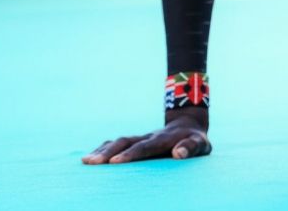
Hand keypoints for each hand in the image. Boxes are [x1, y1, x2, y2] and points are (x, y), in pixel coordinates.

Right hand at [81, 108, 210, 164]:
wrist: (189, 124)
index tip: (115, 162)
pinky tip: (90, 159)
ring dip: (102, 151)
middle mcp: (149, 136)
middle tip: (93, 163)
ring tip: (86, 161)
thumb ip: (191, 147)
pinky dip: (102, 149)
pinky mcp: (135, 140)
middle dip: (109, 152)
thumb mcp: (200, 144)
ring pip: (118, 141)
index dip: (131, 154)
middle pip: (126, 142)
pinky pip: (116, 143)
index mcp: (164, 139)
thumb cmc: (195, 140)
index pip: (146, 147)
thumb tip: (178, 154)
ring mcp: (141, 137)